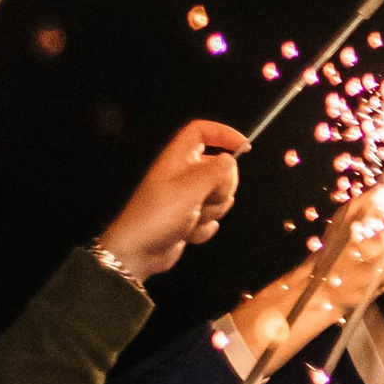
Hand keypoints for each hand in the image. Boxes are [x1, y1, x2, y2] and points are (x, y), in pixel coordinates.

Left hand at [98, 119, 245, 278]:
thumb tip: (231, 160)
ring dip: (212, 211)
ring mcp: (187, 197)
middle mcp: (184, 174)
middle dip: (222, 187)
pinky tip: (187, 232)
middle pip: (220, 167)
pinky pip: (212, 217)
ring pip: (220, 195)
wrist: (138, 252)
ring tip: (191, 218)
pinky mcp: (190, 217)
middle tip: (207, 196)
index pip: (202, 131)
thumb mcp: (190, 189)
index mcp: (179, 159)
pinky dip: (203, 227)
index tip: (244, 147)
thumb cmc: (156, 217)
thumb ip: (216, 171)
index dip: (224, 134)